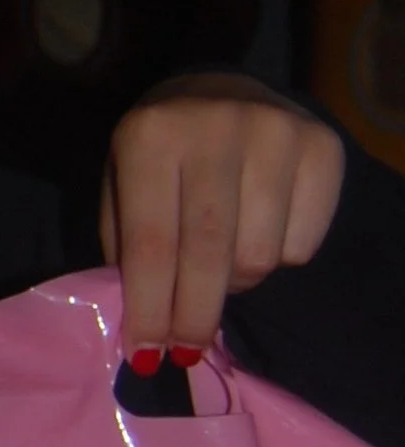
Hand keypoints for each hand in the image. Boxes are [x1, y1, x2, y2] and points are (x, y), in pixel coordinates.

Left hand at [101, 74, 343, 363]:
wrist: (222, 90)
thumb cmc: (162, 155)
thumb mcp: (122, 185)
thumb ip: (126, 248)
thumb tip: (144, 328)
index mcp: (150, 135)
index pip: (151, 243)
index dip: (151, 308)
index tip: (147, 355)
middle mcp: (215, 126)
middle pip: (209, 256)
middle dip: (194, 317)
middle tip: (185, 351)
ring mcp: (276, 132)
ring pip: (259, 257)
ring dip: (235, 283)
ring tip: (219, 266)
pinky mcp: (323, 147)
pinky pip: (301, 245)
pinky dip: (277, 258)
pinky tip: (259, 230)